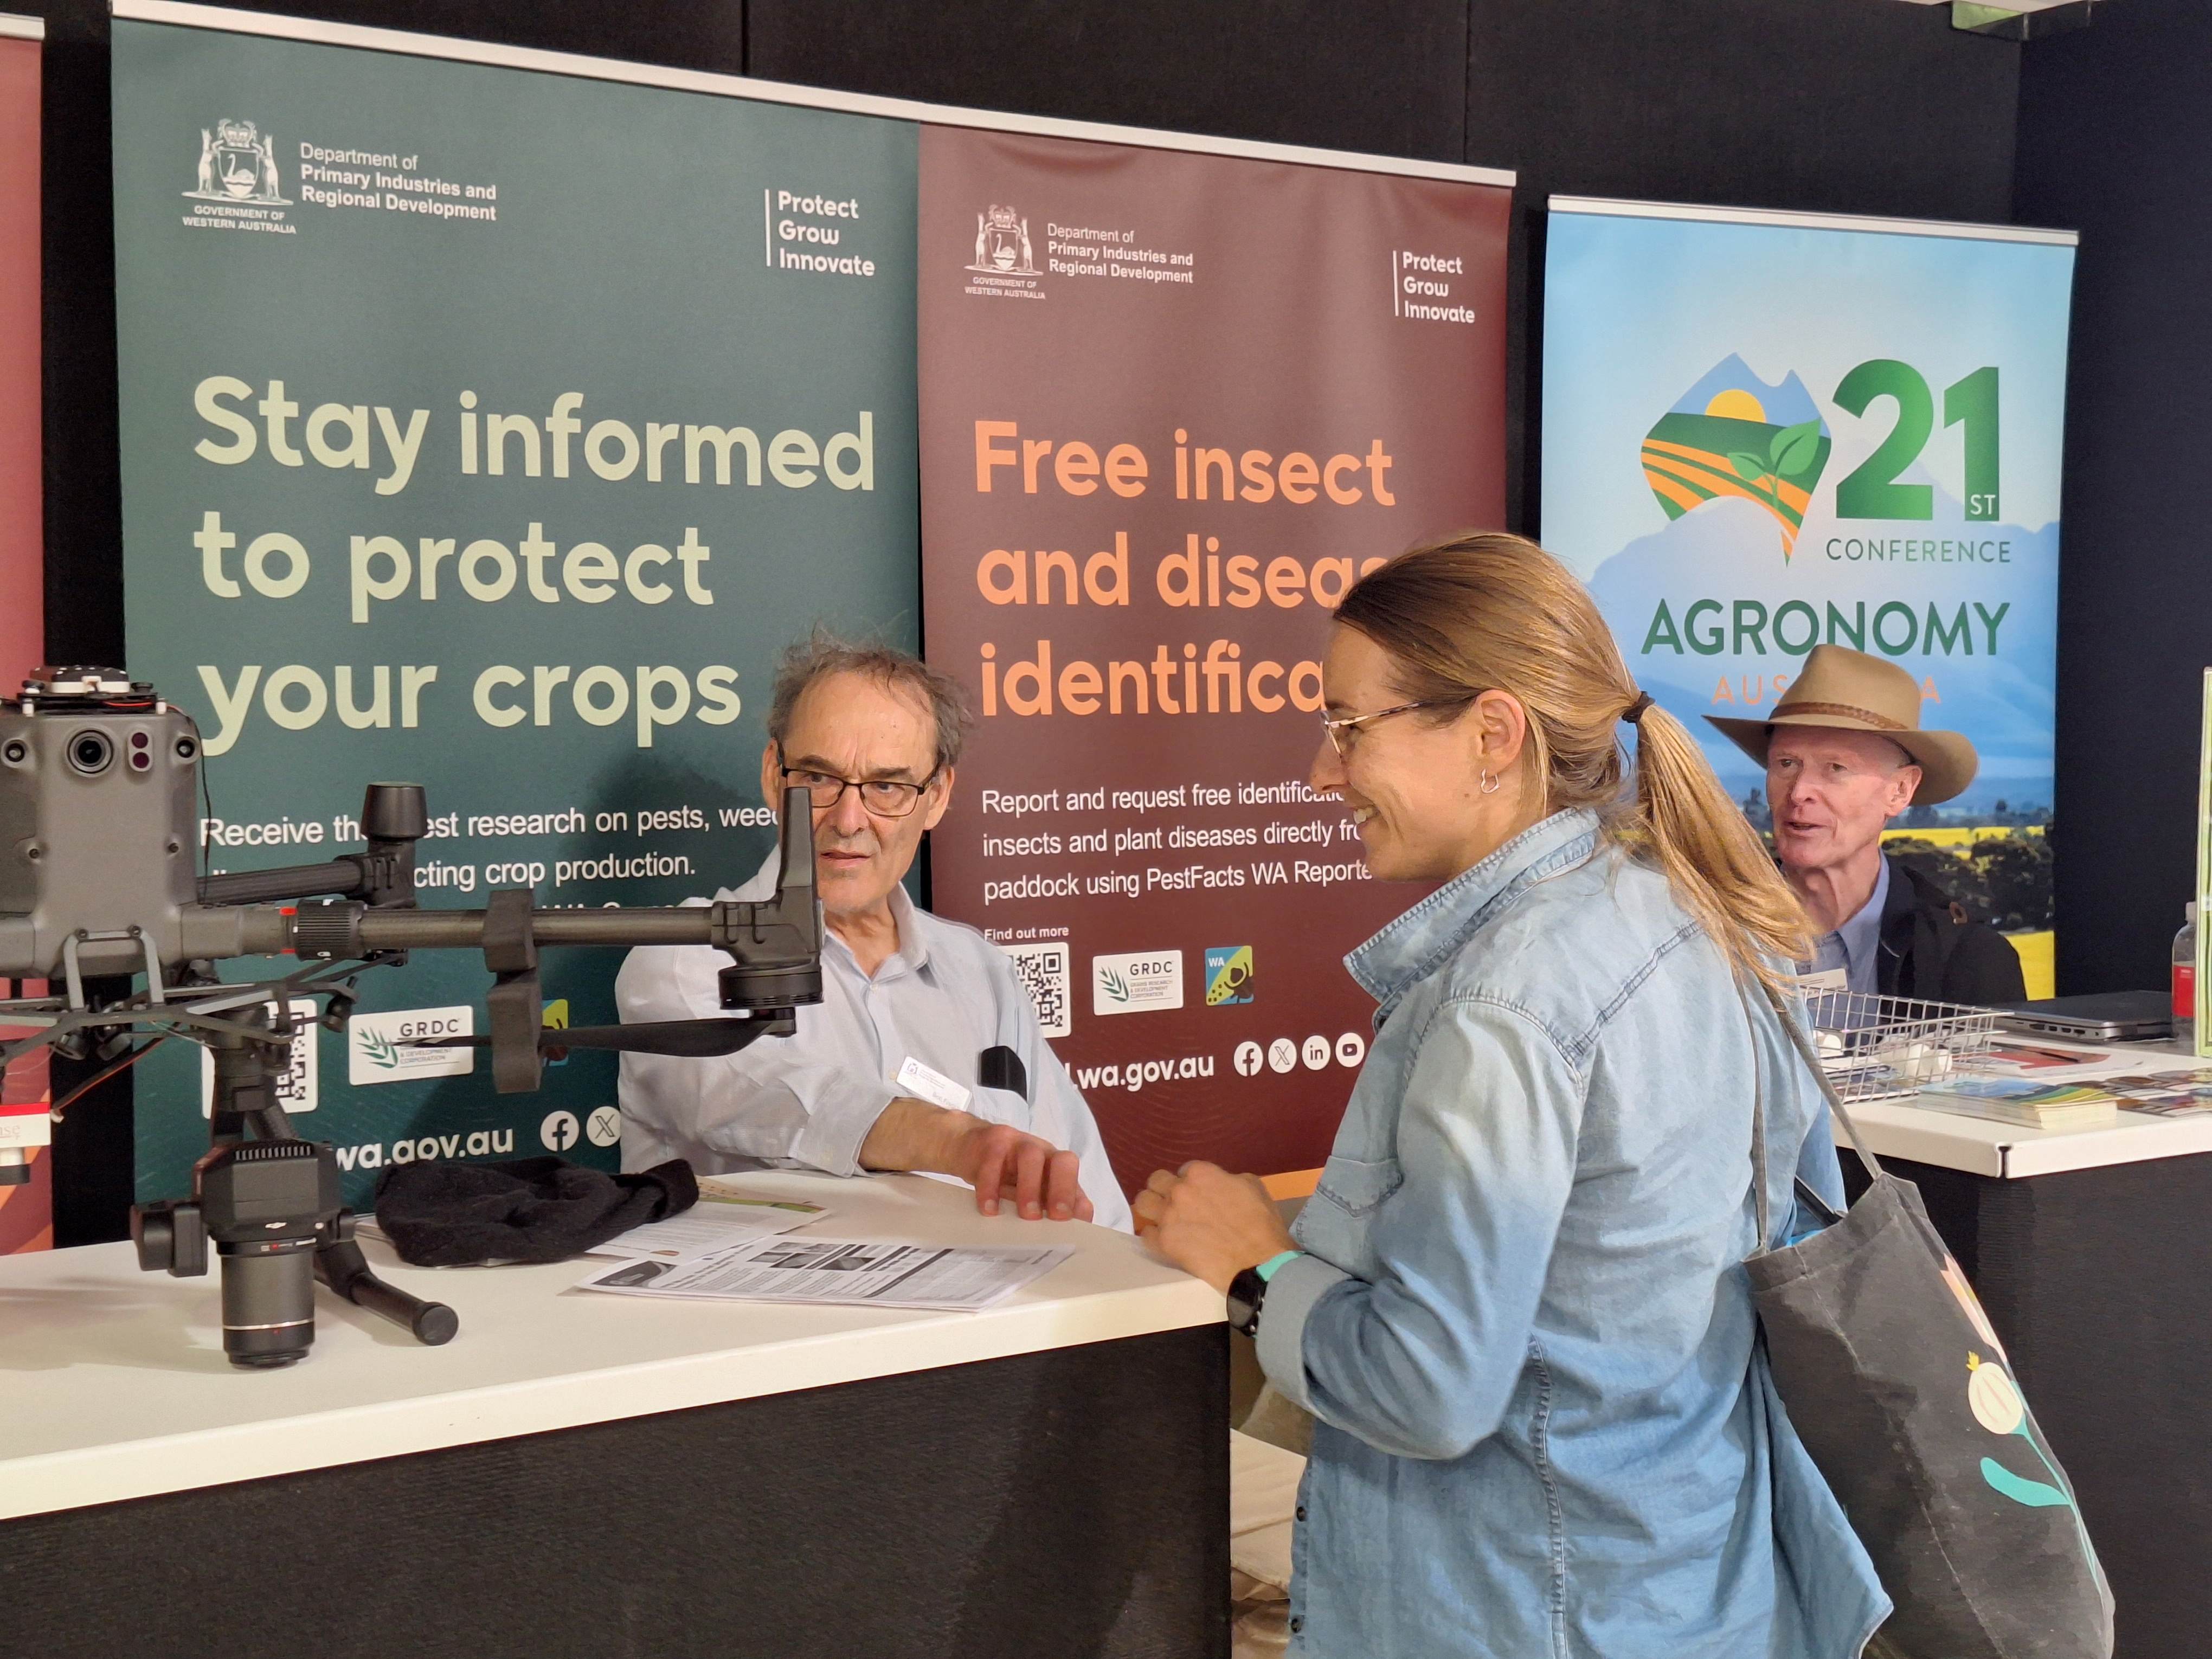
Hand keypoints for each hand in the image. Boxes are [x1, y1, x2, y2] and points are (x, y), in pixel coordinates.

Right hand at [944, 1115, 1094, 1222]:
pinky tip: (989, 1209)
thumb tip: (1056, 1238)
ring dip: (1031, 1188)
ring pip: (1031, 1157)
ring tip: (1026, 1216)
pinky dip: (992, 1188)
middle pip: (1065, 1161)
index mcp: (1055, 1166)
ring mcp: (1018, 1143)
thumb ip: (1040, 1207)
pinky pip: (993, 1161)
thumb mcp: (1025, 1190)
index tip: (1075, 1227)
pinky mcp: (992, 1142)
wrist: (967, 1145)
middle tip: (1056, 1218)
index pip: (1078, 1185)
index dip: (1078, 1201)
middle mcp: (1042, 1152)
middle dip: (1063, 1190)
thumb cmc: (1002, 1174)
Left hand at [1134, 1162, 1294, 1293]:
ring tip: (1164, 1218)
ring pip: (1142, 1202)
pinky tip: (1166, 1240)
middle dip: (1166, 1189)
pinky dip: (1154, 1235)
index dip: (1194, 1182)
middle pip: (1156, 1181)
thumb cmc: (1261, 1223)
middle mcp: (1179, 1190)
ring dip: (1152, 1207)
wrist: (1258, 1262)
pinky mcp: (1163, 1243)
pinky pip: (1145, 1234)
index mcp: (1201, 1173)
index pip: (1186, 1169)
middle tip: (1179, 1203)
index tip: (1201, 1193)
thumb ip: (1228, 1179)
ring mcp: (1168, 1217)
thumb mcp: (1253, 1186)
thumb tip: (1219, 1184)